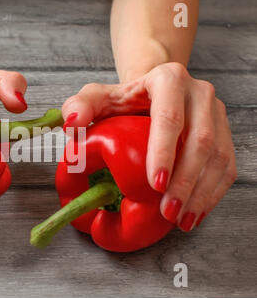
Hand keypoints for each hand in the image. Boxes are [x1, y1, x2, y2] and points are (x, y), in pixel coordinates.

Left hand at [61, 62, 236, 231]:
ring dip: (201, 192)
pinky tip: (195, 212)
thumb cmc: (122, 100)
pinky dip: (212, 192)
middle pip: (199, 140)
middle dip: (185, 181)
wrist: (151, 92)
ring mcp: (216, 113)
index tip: (155, 183)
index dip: (164, 151)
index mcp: (169, 79)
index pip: (169, 117)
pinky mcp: (224, 133)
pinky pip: (226, 165)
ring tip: (180, 219)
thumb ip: (79, 106)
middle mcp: (200, 93)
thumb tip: (72, 124)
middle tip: (166, 211)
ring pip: (217, 156)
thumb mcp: (96, 98)